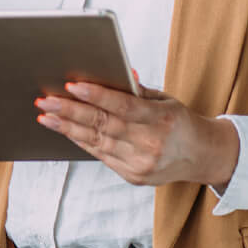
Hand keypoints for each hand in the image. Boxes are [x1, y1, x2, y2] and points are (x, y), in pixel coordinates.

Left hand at [36, 82, 239, 188]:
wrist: (202, 157)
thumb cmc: (180, 121)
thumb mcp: (165, 99)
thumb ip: (136, 90)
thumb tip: (113, 72)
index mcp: (161, 119)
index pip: (123, 106)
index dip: (97, 95)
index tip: (72, 85)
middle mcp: (151, 144)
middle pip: (104, 125)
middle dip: (70, 111)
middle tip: (45, 100)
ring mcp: (141, 163)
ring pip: (97, 142)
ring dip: (67, 127)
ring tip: (46, 115)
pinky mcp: (133, 176)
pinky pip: (100, 155)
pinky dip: (80, 140)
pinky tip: (64, 129)